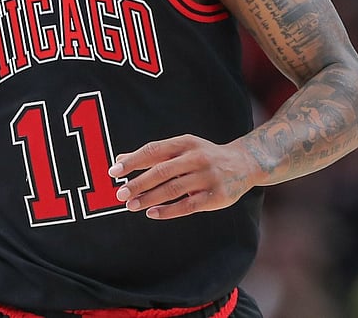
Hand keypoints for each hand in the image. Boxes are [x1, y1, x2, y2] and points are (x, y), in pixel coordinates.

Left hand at [108, 134, 253, 219]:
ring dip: (149, 198)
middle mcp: (196, 158)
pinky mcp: (215, 196)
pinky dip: (168, 211)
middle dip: (138, 183)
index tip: (114, 171)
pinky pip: (187, 206)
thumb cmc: (204, 156)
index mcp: (185, 143)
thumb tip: (119, 160)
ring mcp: (207, 177)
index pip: (154, 150)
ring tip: (131, 205)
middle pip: (161, 171)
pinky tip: (152, 213)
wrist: (244, 163)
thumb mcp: (181, 148)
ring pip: (173, 190)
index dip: (133, 161)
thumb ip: (152, 155)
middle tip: (120, 194)